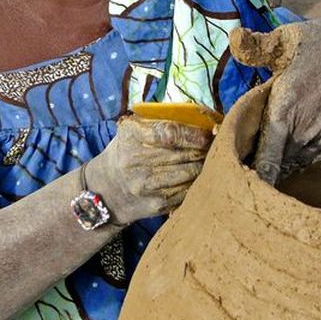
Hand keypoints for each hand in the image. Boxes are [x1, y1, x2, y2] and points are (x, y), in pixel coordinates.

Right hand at [86, 117, 212, 222]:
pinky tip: (200, 177)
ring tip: (210, 159)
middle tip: (215, 145)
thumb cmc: (126, 152)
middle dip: (204, 149)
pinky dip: (197, 183)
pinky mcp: (156, 205)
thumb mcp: (132, 130)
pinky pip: (187, 192)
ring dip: (204, 166)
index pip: (168, 133)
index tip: (208, 133)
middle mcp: (136, 161)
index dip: (192, 134)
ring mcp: (146, 186)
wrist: (105, 190)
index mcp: (131, 136)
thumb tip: (198, 114)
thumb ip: (157, 120)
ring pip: (189, 174)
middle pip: (182, 155)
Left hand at [229, 11, 320, 184]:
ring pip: (297, 160)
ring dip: (284, 157)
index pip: (264, 159)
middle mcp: (305, 131)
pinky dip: (303, 153)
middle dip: (262, 159)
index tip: (239, 177)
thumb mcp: (286, 38)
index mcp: (284, 111)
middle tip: (247, 154)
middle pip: (277, 161)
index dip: (251, 171)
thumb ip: (254, 46)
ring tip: (270, 151)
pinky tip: (295, 143)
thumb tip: (232, 38)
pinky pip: (316, 155)